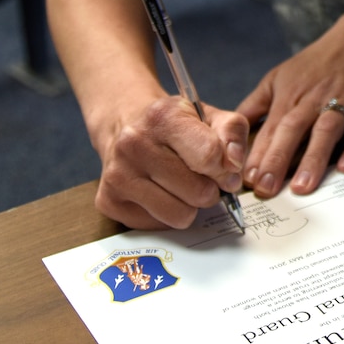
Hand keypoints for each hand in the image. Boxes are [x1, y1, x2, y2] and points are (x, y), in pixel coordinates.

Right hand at [92, 92, 249, 229]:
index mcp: (163, 117)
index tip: (225, 170)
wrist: (125, 127)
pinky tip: (159, 193)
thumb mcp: (208, 116)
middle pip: (198, 192)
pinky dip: (166, 215)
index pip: (209, 156)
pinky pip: (158, 226)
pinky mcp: (109, 202)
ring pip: (179, 216)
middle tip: (202, 179)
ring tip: (182, 187)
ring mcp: (118, 175)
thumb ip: (231, 134)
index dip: (226, 170)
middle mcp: (134, 144)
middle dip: (209, 190)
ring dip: (189, 206)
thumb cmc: (174, 126)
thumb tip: (233, 166)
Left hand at [237, 18, 343, 199]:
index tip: (247, 181)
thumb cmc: (318, 63)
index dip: (258, 155)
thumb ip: (255, 105)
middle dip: (278, 159)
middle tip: (267, 189)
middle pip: (293, 130)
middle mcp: (315, 99)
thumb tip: (230, 131)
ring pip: (327, 131)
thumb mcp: (279, 76)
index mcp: (290, 94)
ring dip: (314, 158)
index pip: (270, 129)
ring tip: (303, 187)